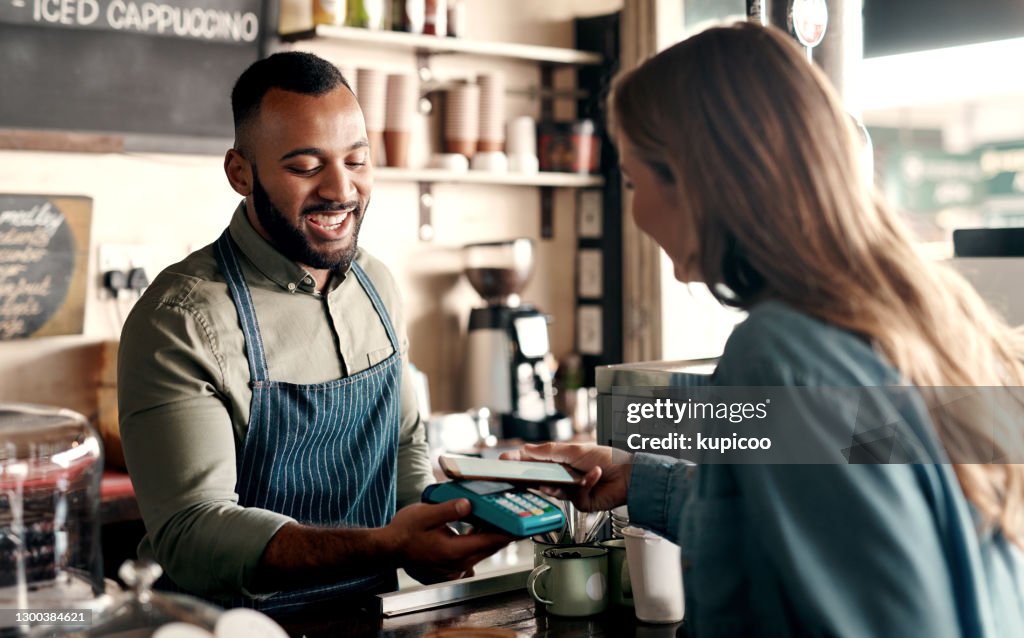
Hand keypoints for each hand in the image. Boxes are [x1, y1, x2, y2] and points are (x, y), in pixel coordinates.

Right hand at [384, 500, 512, 583]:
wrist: (388, 549)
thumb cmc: (403, 532)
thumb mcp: (425, 514)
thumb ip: (448, 510)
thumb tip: (468, 504)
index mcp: (454, 551)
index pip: (490, 542)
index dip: (510, 532)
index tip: (524, 524)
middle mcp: (458, 563)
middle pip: (490, 547)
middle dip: (504, 531)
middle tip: (517, 515)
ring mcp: (455, 568)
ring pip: (482, 550)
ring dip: (491, 535)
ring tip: (499, 516)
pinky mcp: (451, 566)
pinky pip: (472, 553)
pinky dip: (479, 540)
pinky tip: (479, 525)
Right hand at [501, 443, 632, 511]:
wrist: (630, 476)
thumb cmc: (607, 457)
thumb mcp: (574, 450)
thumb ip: (548, 451)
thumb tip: (526, 449)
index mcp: (560, 460)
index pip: (534, 461)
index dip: (519, 462)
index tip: (503, 462)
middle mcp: (563, 475)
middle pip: (539, 478)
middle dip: (530, 477)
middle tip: (516, 476)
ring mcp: (570, 490)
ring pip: (553, 491)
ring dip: (558, 484)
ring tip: (563, 478)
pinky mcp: (580, 503)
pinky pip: (574, 496)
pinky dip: (585, 484)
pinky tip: (594, 475)